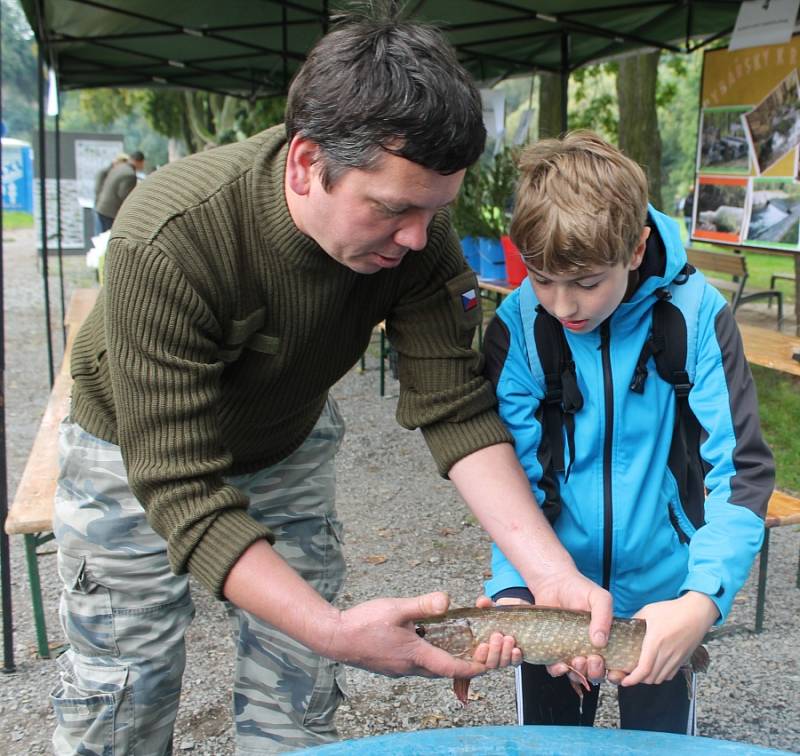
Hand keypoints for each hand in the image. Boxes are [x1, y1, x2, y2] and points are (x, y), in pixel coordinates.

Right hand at [323, 591, 487, 678]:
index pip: (453, 667)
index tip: (489, 659)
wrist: (334, 638)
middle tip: (477, 645)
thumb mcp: (396, 609)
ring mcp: (400, 669)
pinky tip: (427, 636)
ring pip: (431, 667)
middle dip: (464, 661)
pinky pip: (418, 664)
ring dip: (446, 657)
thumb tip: (447, 600)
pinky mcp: (392, 666)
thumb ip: (422, 605)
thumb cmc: (363, 623)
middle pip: (445, 669)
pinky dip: (430, 654)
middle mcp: (410, 667)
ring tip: (455, 638)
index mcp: (416, 655)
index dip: (474, 666)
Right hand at [468, 595, 523, 668]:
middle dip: (494, 651)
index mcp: (484, 643)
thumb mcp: (498, 607)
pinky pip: (516, 663)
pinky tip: (517, 650)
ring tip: (509, 638)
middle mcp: (494, 652)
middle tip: (497, 636)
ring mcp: (506, 656)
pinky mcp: (518, 658)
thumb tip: (482, 601)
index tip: (483, 645)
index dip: (480, 655)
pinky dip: (515, 658)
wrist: (530, 617)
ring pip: (502, 664)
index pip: (478, 657)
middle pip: (490, 663)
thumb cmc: (509, 613)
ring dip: (505, 653)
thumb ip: (487, 604)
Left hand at [529, 570, 612, 684]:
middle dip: (595, 672)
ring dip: (578, 673)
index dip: (614, 672)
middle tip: (593, 659)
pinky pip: (554, 667)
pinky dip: (557, 670)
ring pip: (575, 674)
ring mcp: (569, 650)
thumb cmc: (579, 589)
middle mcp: (588, 648)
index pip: (613, 664)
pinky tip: (559, 663)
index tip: (611, 666)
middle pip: (594, 673)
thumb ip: (604, 616)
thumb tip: (601, 640)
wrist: (553, 582)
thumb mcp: (599, 598)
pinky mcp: (552, 649)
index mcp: (604, 640)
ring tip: (577, 660)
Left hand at [614, 591, 718, 685]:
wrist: (697, 613)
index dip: (633, 679)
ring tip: (640, 672)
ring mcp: (676, 658)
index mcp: (655, 642)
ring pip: (661, 678)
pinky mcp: (683, 659)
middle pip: (651, 678)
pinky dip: (661, 676)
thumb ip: (635, 620)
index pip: (644, 669)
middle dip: (638, 680)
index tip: (624, 681)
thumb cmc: (672, 610)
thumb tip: (625, 626)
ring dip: (649, 679)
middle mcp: (666, 653)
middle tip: (629, 674)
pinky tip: (655, 669)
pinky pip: (670, 675)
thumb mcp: (648, 611)